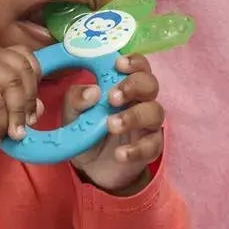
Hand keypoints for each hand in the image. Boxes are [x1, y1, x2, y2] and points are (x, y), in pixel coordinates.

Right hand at [0, 46, 43, 150]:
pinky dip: (1, 124)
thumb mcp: (3, 105)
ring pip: (12, 86)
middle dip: (29, 102)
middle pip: (23, 73)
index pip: (28, 59)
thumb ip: (22, 103)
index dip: (36, 81)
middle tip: (26, 124)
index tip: (33, 105)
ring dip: (18, 114)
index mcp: (2, 56)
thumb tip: (39, 110)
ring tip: (15, 133)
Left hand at [63, 54, 163, 193]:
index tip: (118, 64)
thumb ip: (76, 99)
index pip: (137, 66)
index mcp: (123, 85)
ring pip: (155, 112)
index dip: (133, 62)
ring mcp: (147, 124)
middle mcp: (139, 100)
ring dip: (134, 116)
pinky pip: (152, 145)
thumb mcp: (73, 113)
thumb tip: (92, 92)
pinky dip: (136, 149)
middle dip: (134, 86)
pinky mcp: (150, 147)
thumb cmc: (86, 128)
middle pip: (150, 84)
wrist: (91, 166)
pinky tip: (120, 153)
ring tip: (111, 125)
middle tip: (112, 97)